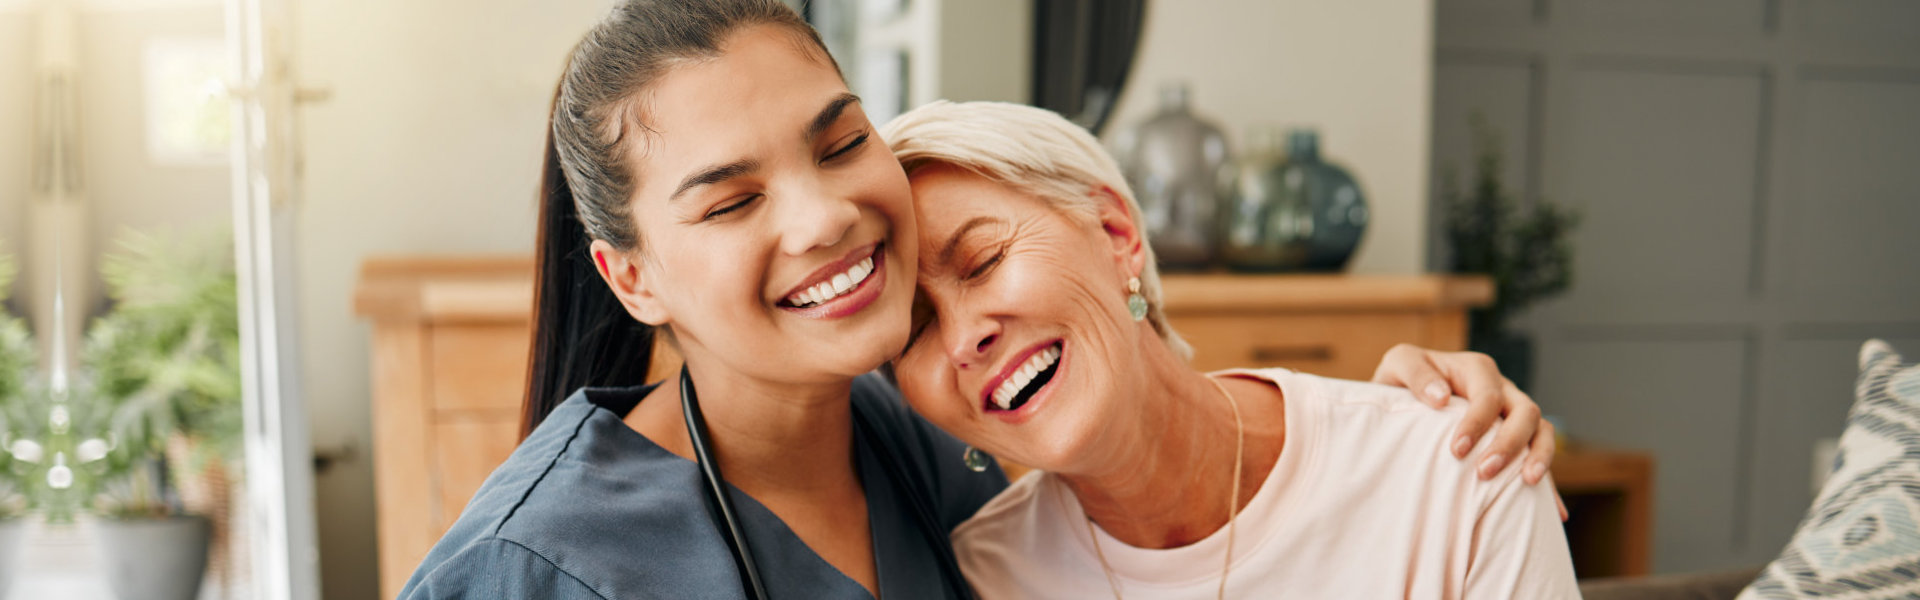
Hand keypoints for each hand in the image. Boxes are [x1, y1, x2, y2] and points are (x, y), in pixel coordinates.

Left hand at [1371, 343, 1567, 520]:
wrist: (1404, 398)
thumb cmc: (1401, 380)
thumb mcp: (1399, 364)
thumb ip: (1415, 373)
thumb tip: (1440, 397)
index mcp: (1477, 370)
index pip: (1487, 395)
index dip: (1476, 422)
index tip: (1456, 450)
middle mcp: (1503, 390)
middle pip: (1525, 411)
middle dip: (1509, 443)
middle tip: (1483, 472)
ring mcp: (1514, 415)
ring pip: (1542, 430)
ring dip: (1539, 456)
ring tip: (1528, 483)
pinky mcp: (1517, 440)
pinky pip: (1540, 458)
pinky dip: (1550, 485)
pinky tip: (1555, 512)